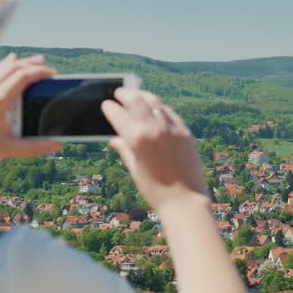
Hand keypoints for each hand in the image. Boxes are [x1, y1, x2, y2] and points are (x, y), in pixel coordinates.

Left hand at [0, 54, 60, 165]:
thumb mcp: (9, 149)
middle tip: (47, 65)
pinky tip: (9, 60)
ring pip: (1, 66)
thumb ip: (34, 147)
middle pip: (13, 67)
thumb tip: (57, 146)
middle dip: (32, 64)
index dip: (39, 72)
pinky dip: (4, 64)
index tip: (52, 74)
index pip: (22, 76)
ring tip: (34, 60)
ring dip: (19, 62)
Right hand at [100, 88, 208, 213]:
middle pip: (137, 101)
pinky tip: (155, 107)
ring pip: (155, 103)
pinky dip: (159, 107)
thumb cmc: (156, 190)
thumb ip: (124, 150)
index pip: (119, 115)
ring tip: (136, 95)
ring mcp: (172, 128)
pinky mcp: (185, 132)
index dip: (110, 108)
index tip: (106, 104)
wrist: (185, 200)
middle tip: (119, 92)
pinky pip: (169, 112)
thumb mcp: (135, 169)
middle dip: (126, 95)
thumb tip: (114, 140)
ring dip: (143, 96)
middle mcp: (154, 129)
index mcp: (137, 139)